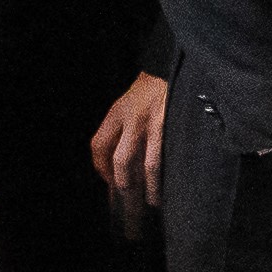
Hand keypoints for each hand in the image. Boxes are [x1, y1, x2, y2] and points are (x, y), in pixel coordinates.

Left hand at [90, 73, 168, 205]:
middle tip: (129, 198)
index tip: (108, 180)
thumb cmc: (146, 92)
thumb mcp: (124, 106)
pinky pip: (167, 157)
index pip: (99, 145)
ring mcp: (154, 124)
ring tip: (153, 201)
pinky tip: (170, 185)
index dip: (100, 167)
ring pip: (148, 165)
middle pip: (121, 160)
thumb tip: (115, 166)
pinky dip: (166, 175)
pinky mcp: (173, 127)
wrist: (168, 71)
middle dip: (125, 184)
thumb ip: (118, 131)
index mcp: (116, 113)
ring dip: (150, 187)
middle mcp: (132, 120)